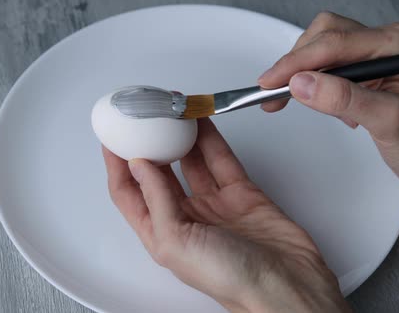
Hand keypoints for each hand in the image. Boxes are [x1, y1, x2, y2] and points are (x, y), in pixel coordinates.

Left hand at [102, 118, 349, 312]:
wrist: (286, 285)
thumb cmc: (231, 280)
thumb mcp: (178, 241)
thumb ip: (157, 199)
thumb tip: (137, 165)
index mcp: (162, 234)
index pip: (129, 194)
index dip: (117, 166)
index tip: (112, 138)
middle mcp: (185, 219)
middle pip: (158, 174)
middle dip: (148, 145)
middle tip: (143, 118)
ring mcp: (213, 205)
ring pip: (190, 162)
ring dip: (180, 138)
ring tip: (171, 113)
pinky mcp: (241, 194)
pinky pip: (221, 160)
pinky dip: (210, 140)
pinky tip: (201, 123)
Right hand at [259, 12, 398, 204]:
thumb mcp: (388, 122)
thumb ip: (345, 99)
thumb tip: (302, 84)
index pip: (334, 43)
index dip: (296, 62)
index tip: (269, 82)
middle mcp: (388, 42)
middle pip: (324, 36)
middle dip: (295, 64)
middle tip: (273, 93)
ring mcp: (376, 54)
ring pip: (321, 49)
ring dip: (302, 73)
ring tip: (296, 100)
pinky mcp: (365, 69)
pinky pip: (327, 65)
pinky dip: (312, 82)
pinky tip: (319, 101)